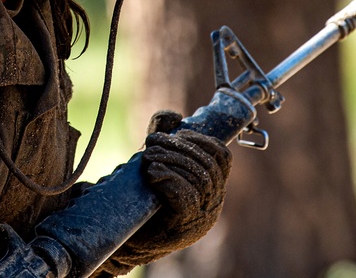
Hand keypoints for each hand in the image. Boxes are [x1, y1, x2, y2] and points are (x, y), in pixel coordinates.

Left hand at [98, 110, 231, 275]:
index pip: (223, 157)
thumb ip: (165, 138)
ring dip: (171, 160)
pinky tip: (153, 173)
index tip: (180, 132)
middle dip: (179, 147)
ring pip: (198, 178)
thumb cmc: (147, 201)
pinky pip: (187, 196)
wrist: (131, 239)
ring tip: (149, 156)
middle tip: (152, 142)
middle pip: (207, 165)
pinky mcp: (185, 225)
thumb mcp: (157, 164)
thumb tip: (172, 116)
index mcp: (212, 187)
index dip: (204, 139)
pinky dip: (169, 178)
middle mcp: (212, 202)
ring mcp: (201, 216)